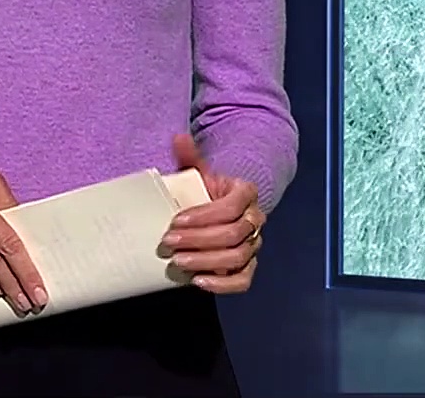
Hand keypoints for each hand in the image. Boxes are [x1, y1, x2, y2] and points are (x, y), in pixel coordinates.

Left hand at [160, 133, 263, 293]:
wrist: (221, 209)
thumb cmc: (207, 192)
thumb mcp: (199, 172)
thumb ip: (190, 157)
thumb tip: (178, 138)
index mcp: (245, 193)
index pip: (230, 207)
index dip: (203, 216)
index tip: (176, 220)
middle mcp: (255, 219)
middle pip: (233, 234)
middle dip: (199, 239)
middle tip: (169, 241)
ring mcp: (254, 245)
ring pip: (237, 257)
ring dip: (206, 261)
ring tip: (178, 261)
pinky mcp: (248, 266)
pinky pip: (243, 280)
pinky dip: (222, 285)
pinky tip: (198, 281)